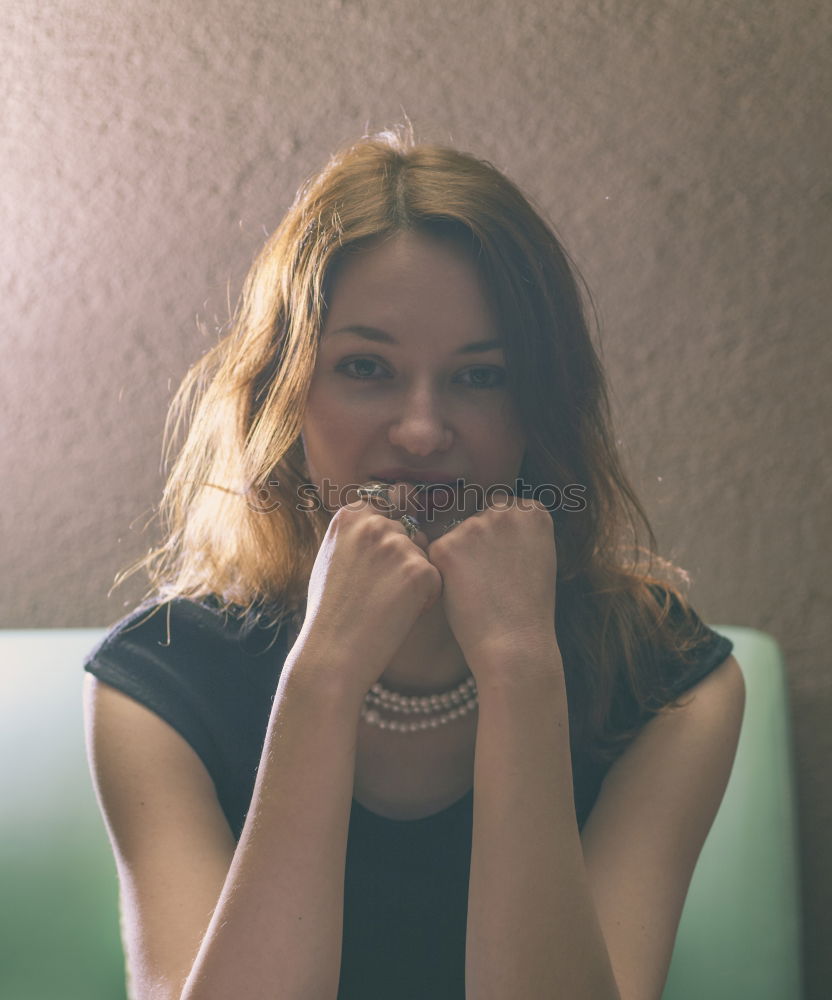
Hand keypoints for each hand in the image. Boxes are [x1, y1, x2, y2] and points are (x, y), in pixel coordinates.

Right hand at [293, 485, 442, 697]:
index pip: (389, 505)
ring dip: (415, 581)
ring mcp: (397, 544)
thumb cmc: (331, 613)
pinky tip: (398, 615)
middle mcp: (373, 522)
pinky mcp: (419, 570)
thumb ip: (358, 535)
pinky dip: (426, 600)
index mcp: (349, 515)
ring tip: (385, 606)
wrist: (332, 654)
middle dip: (406, 560)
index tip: (385, 561)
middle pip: (411, 534)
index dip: (393, 533)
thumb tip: (391, 512)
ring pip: (425, 557)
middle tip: (378, 594)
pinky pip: (437, 580)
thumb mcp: (332, 558)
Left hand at [425, 496, 558, 681]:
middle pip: (478, 518)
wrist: (514, 643)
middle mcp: (504, 511)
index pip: (504, 508)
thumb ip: (518, 533)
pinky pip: (436, 554)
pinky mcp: (445, 546)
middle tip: (489, 579)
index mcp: (532, 512)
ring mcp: (473, 525)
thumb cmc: (529, 610)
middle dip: (478, 542)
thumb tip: (490, 525)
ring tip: (478, 590)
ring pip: (456, 536)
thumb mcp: (539, 559)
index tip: (506, 562)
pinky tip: (461, 595)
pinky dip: (442, 574)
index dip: (500, 537)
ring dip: (459, 557)